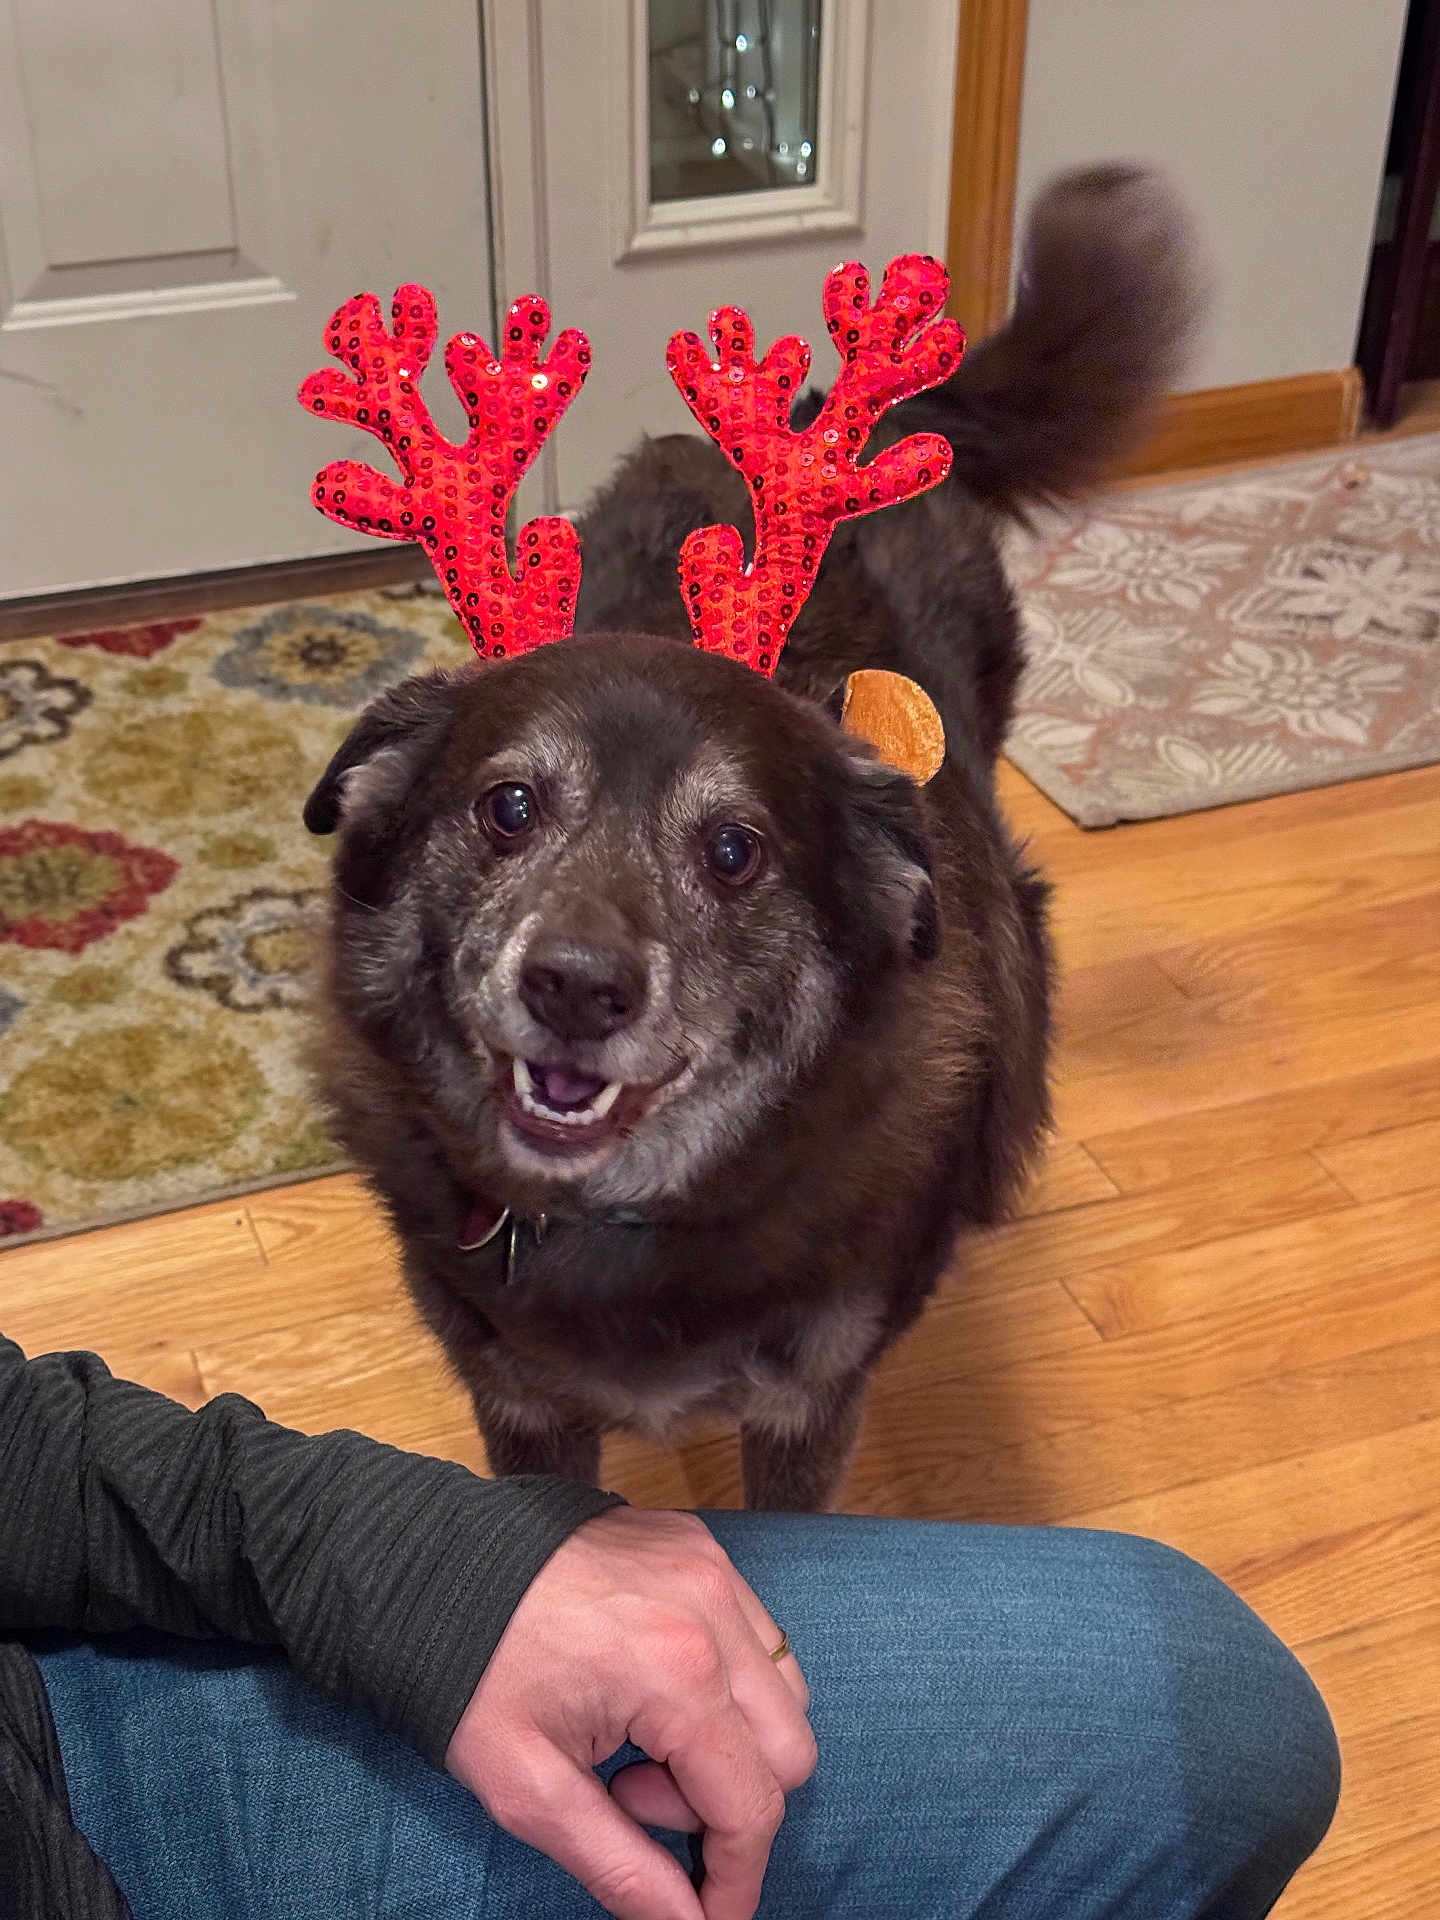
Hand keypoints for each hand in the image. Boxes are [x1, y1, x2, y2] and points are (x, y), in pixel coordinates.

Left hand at [445, 1507, 815, 1919]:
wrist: (426, 1563)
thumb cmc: (469, 1672)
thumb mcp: (528, 1790)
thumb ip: (621, 1866)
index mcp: (677, 1671)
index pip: (754, 1805)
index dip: (736, 1880)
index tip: (707, 1915)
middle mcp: (714, 1608)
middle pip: (788, 1750)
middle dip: (724, 1802)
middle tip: (630, 1792)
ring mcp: (711, 1567)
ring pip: (784, 1690)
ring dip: (729, 1740)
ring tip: (634, 1739)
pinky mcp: (698, 1543)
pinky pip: (754, 1632)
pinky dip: (723, 1679)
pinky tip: (644, 1687)